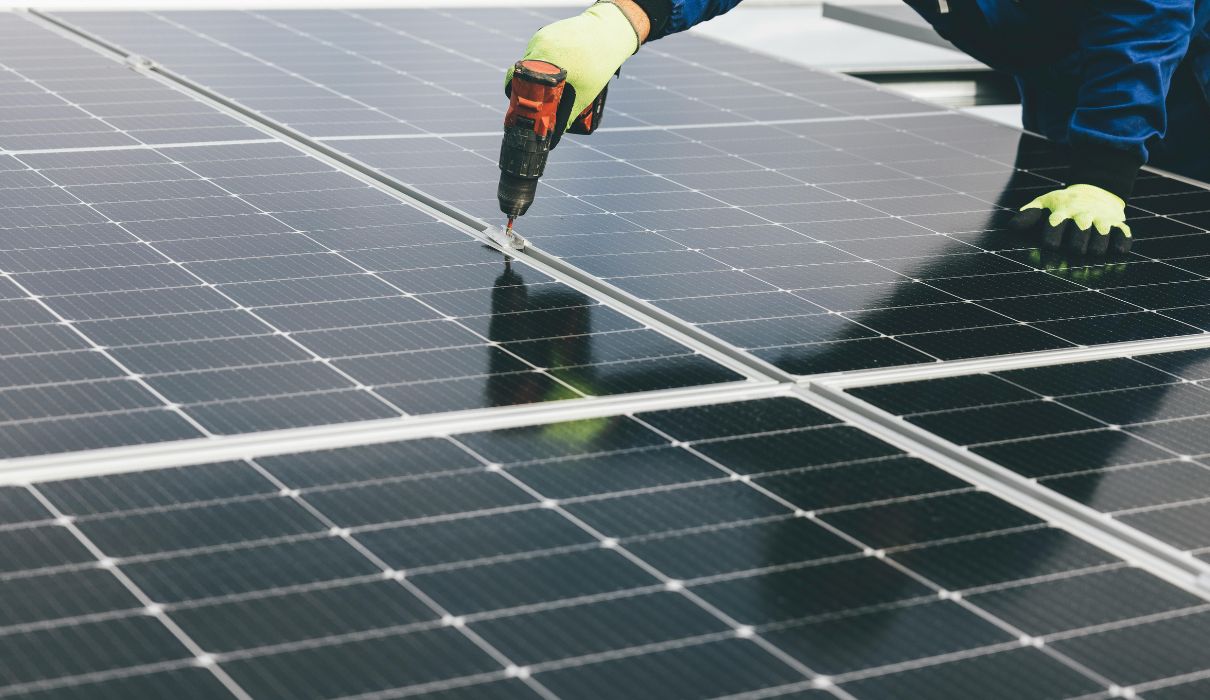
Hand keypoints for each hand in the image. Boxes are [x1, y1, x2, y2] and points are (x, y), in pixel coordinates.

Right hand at [505, 2, 643, 133]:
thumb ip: (568, 115)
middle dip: (527, 88)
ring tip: (551, 81)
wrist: (608, 31)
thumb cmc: (600, 63)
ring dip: (535, 75)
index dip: (516, 97)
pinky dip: (542, 63)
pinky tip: (557, 66)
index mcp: (547, 63)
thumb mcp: (585, 93)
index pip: (517, 83)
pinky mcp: (544, 33)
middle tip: (536, 99)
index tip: (522, 107)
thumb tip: (556, 133)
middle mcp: (539, 48)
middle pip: (521, 74)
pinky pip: (535, 52)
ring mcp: (540, 38)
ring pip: (528, 63)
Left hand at [1009, 184, 1131, 255]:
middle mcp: (1083, 214)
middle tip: (1074, 250)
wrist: (1096, 190)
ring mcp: (1102, 219)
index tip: (1051, 246)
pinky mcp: (1119, 224)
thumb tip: (1011, 227)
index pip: (1056, 223)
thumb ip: (1028, 216)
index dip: (1053, 236)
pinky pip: (1123, 235)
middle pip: (1080, 233)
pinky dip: (1121, 243)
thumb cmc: (1063, 204)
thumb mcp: (1045, 204)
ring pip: (1101, 237)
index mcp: (1062, 211)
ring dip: (1097, 246)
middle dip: (1077, 243)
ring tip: (1092, 251)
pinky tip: (1117, 250)